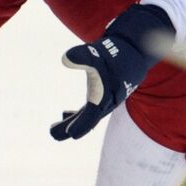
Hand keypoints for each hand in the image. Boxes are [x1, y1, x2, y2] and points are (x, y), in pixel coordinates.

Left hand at [51, 4, 174, 140]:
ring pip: (88, 116)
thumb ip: (81, 56)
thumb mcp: (97, 53)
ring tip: (54, 126)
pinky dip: (78, 114)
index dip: (81, 125)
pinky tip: (66, 113)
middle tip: (52, 133)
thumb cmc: (114, 54)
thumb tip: (64, 59)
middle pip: (87, 120)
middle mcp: (106, 102)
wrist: (133, 51)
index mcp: (105, 96)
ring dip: (73, 122)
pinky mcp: (103, 95)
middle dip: (71, 127)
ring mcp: (105, 100)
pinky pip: (90, 110)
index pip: (92, 116)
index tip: (70, 133)